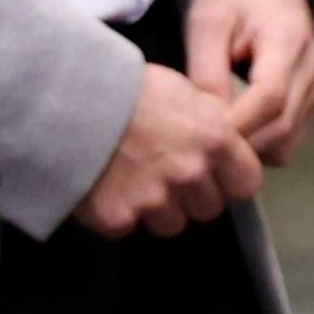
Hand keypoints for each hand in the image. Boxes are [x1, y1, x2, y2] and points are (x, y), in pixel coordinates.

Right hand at [80, 59, 263, 236]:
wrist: (66, 99)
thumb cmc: (127, 86)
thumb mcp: (184, 90)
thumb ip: (212, 121)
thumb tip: (229, 140)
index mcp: (216, 140)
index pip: (247, 184)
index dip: (231, 182)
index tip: (217, 176)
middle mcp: (191, 174)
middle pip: (209, 209)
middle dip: (192, 197)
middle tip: (165, 174)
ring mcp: (155, 199)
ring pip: (172, 224)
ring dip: (157, 210)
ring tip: (133, 180)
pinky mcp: (118, 217)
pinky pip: (129, 228)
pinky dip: (118, 214)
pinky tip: (106, 187)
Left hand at [186, 0, 313, 166]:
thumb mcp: (207, 23)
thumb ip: (206, 72)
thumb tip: (207, 125)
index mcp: (288, 38)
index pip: (270, 97)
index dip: (236, 123)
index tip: (199, 134)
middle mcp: (313, 67)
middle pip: (282, 126)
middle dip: (239, 145)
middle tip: (199, 146)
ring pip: (288, 141)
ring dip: (251, 150)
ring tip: (215, 140)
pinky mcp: (313, 101)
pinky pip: (290, 140)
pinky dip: (263, 146)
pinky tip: (236, 134)